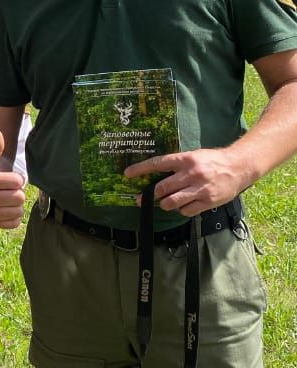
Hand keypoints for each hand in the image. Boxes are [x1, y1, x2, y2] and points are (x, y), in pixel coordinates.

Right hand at [0, 129, 25, 227]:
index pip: (17, 181)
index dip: (17, 179)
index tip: (11, 179)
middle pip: (19, 197)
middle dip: (17, 192)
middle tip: (10, 190)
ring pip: (18, 211)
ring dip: (16, 205)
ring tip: (8, 199)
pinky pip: (14, 223)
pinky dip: (13, 217)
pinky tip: (6, 209)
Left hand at [124, 146, 251, 215]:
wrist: (239, 167)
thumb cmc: (213, 161)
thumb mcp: (194, 156)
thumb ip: (177, 166)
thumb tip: (156, 176)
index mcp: (186, 159)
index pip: (158, 164)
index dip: (141, 169)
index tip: (127, 174)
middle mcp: (191, 174)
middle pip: (162, 188)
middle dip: (149, 195)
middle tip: (141, 199)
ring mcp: (200, 188)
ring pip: (172, 202)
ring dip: (164, 204)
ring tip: (164, 203)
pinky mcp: (208, 201)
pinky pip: (186, 210)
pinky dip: (181, 210)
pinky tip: (184, 205)